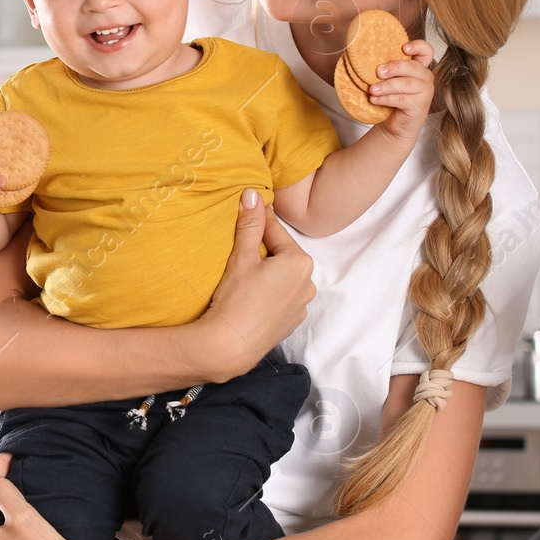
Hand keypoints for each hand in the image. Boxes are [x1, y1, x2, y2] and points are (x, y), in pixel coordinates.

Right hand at [199, 189, 314, 379]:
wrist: (230, 345)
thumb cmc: (236, 299)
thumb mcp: (242, 257)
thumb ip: (250, 224)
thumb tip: (252, 194)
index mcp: (299, 262)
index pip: (275, 231)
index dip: (258, 219)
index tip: (249, 206)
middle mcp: (309, 283)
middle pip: (282, 254)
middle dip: (263, 247)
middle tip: (241, 244)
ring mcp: (302, 305)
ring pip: (283, 276)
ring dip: (268, 270)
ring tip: (244, 271)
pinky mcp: (292, 321)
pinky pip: (282, 296)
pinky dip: (270, 290)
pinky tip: (251, 294)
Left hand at [369, 38, 435, 145]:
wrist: (396, 125)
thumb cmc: (392, 98)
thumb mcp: (390, 80)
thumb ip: (386, 68)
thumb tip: (362, 56)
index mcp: (419, 66)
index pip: (426, 51)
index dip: (418, 46)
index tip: (404, 48)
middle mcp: (425, 77)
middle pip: (413, 67)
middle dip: (395, 67)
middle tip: (378, 71)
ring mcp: (425, 92)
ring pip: (407, 84)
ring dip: (387, 86)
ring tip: (372, 89)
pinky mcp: (419, 106)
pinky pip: (402, 99)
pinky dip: (386, 99)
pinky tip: (374, 100)